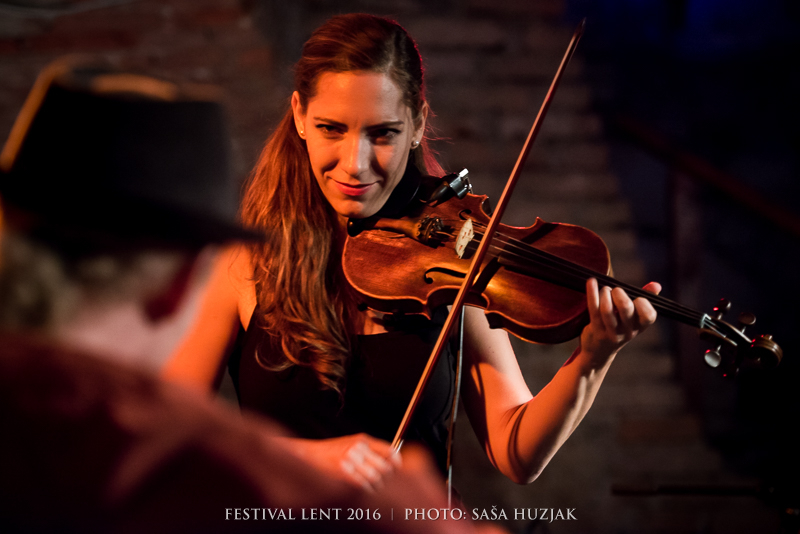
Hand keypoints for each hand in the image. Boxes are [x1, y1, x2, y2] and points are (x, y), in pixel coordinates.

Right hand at [277, 433, 400, 491]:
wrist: (308, 455)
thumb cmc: (331, 452)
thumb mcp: (352, 443)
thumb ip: (371, 449)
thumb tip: (393, 459)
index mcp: (362, 440)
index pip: (389, 451)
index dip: (397, 463)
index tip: (397, 470)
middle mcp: (358, 448)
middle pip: (384, 468)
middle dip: (386, 478)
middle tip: (381, 482)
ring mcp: (350, 460)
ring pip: (375, 479)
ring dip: (375, 487)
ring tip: (369, 487)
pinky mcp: (343, 473)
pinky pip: (364, 486)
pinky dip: (365, 491)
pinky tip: (361, 490)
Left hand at [579, 277, 659, 365]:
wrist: (599, 352)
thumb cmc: (619, 327)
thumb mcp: (634, 317)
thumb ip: (646, 299)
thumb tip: (657, 285)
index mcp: (640, 326)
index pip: (648, 316)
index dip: (643, 303)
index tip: (637, 298)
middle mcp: (627, 331)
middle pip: (625, 308)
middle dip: (619, 293)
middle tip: (615, 290)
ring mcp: (611, 332)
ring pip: (607, 309)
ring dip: (604, 293)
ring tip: (604, 290)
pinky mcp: (596, 330)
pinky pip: (593, 309)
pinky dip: (592, 292)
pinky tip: (591, 281)